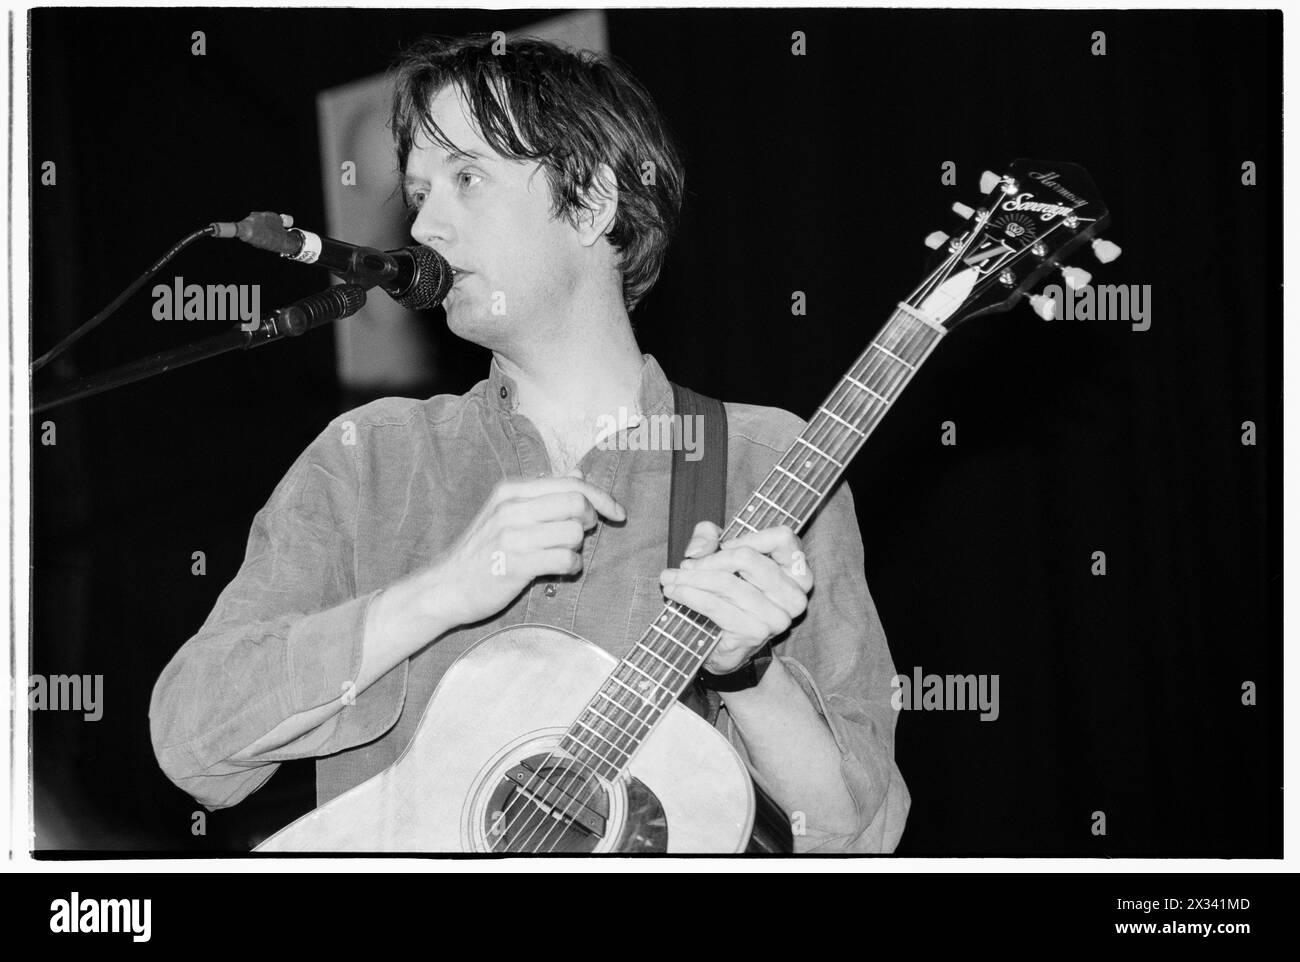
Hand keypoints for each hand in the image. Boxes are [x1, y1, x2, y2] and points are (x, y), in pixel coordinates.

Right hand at [421, 469, 624, 627]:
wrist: (446, 587)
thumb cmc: (482, 551)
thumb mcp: (506, 512)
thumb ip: (543, 493)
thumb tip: (579, 473)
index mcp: (511, 490)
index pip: (571, 483)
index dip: (602, 497)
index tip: (617, 513)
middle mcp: (511, 508)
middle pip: (577, 503)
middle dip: (591, 521)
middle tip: (582, 535)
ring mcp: (511, 536)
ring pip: (574, 532)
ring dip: (577, 548)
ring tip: (560, 555)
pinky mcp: (514, 565)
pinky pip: (564, 559)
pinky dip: (571, 566)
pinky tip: (559, 570)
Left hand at [659, 521, 812, 673]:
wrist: (728, 647)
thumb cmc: (730, 595)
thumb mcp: (720, 555)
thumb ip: (708, 537)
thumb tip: (697, 551)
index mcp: (798, 572)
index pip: (783, 538)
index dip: (749, 536)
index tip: (723, 545)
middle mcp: (794, 595)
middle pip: (747, 558)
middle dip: (709, 559)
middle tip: (686, 565)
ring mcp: (777, 617)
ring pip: (727, 582)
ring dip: (691, 579)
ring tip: (670, 578)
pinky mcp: (754, 633)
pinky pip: (716, 606)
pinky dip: (690, 596)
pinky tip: (675, 593)